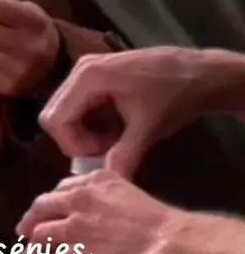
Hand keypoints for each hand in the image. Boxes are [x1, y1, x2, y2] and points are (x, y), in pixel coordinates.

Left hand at [16, 169, 182, 253]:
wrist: (164, 242)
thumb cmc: (155, 219)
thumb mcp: (125, 193)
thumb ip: (104, 197)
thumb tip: (96, 212)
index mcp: (92, 181)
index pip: (61, 189)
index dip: (50, 202)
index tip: (46, 210)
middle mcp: (77, 200)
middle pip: (42, 208)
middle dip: (30, 220)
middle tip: (23, 231)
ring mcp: (72, 229)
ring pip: (40, 235)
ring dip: (32, 248)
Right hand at [39, 46, 208, 176]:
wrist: (197, 72)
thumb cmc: (172, 95)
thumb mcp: (147, 128)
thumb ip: (124, 156)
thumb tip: (107, 183)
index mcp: (88, 77)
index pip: (55, 119)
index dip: (72, 145)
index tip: (101, 155)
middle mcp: (81, 70)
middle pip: (56, 114)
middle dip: (76, 140)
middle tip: (106, 151)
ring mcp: (88, 70)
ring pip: (66, 111)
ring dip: (84, 133)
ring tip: (113, 142)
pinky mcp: (97, 76)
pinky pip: (79, 105)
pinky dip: (91, 123)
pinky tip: (115, 131)